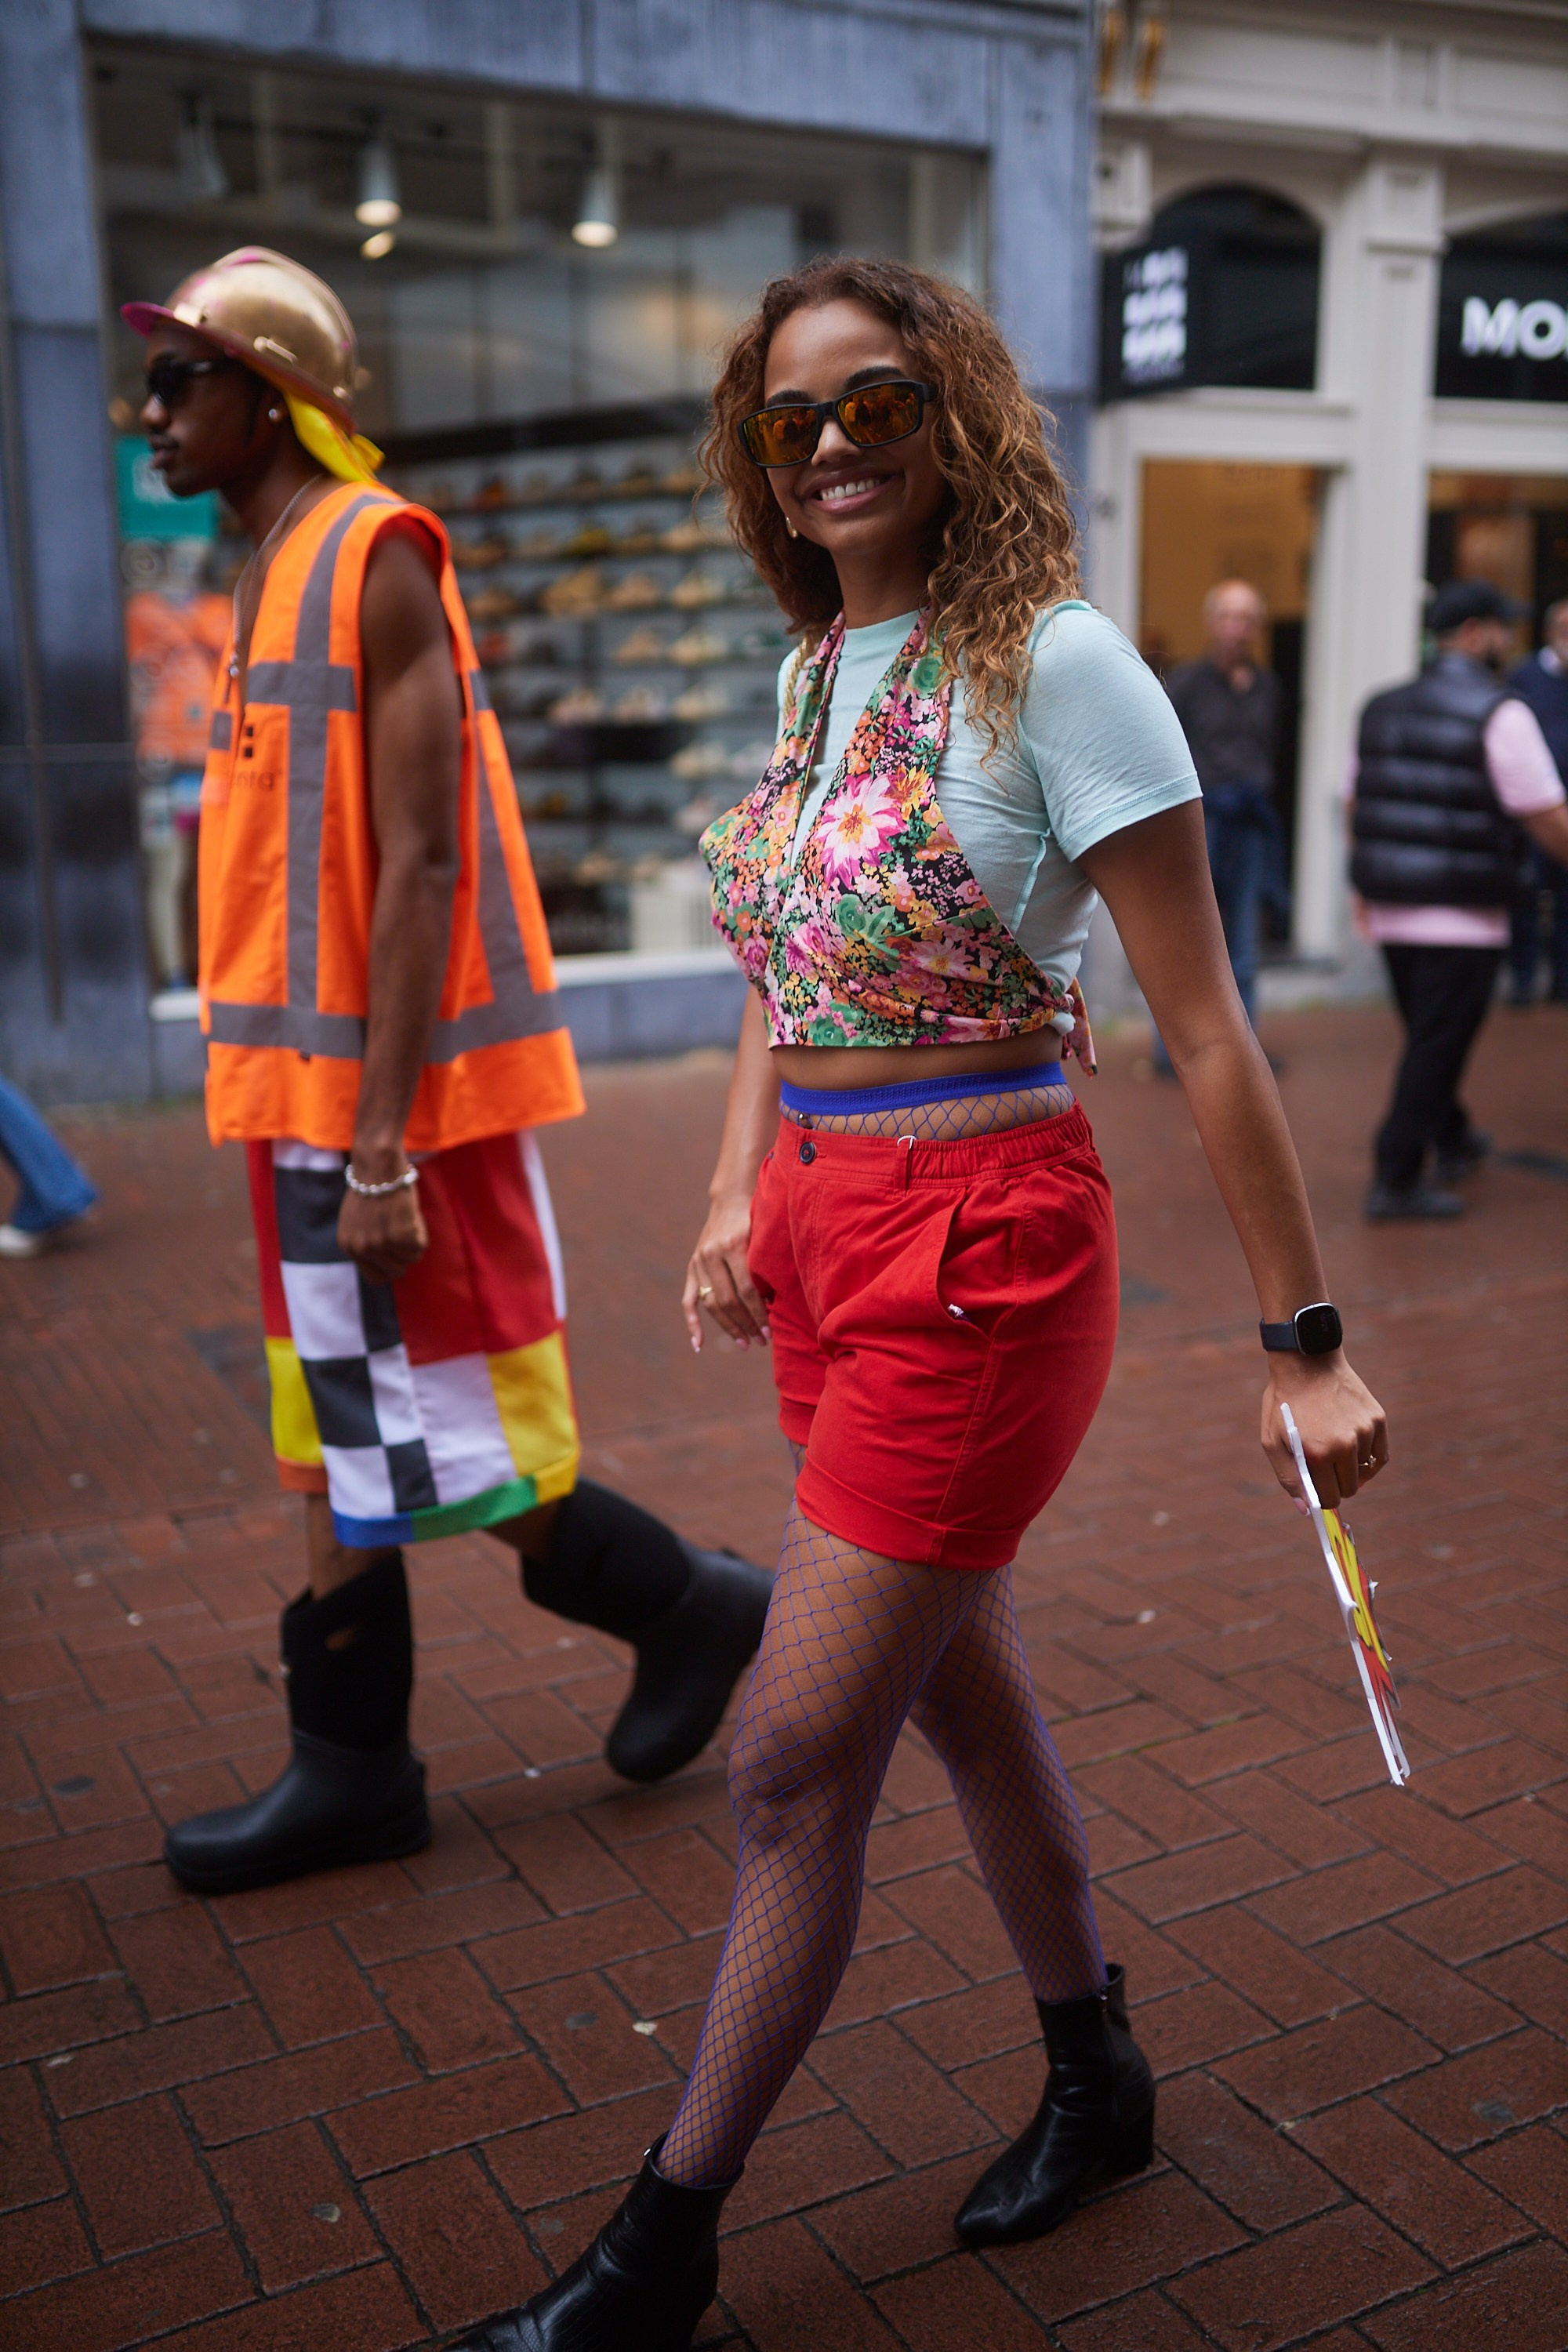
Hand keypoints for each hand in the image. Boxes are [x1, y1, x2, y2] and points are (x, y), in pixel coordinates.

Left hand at [337, 1168, 428, 1283]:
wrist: (378, 1164)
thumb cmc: (372, 1184)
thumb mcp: (358, 1218)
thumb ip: (367, 1239)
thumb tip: (387, 1256)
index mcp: (348, 1245)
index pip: (374, 1277)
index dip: (390, 1267)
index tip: (398, 1254)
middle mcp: (361, 1248)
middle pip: (396, 1272)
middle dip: (405, 1254)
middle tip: (406, 1231)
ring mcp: (379, 1244)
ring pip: (410, 1259)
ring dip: (414, 1241)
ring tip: (407, 1218)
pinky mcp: (398, 1236)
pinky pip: (420, 1246)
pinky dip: (421, 1231)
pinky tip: (411, 1214)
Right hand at [683, 1186, 768, 1352]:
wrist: (730, 1200)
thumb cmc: (756, 1220)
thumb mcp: (764, 1237)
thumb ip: (766, 1266)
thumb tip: (775, 1305)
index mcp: (733, 1245)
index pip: (747, 1290)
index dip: (758, 1314)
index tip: (770, 1332)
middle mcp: (712, 1254)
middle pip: (728, 1300)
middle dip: (746, 1324)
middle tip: (761, 1341)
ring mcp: (698, 1261)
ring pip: (711, 1304)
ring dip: (728, 1327)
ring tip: (744, 1344)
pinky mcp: (692, 1267)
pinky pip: (688, 1300)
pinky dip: (692, 1323)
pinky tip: (698, 1344)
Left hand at [1262, 1352, 1387, 1512]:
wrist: (1307, 1362)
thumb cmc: (1285, 1403)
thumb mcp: (1272, 1440)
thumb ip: (1288, 1478)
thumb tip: (1305, 1509)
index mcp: (1317, 1454)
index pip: (1330, 1498)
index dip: (1322, 1498)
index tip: (1317, 1489)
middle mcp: (1345, 1445)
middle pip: (1351, 1489)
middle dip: (1337, 1486)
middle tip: (1324, 1470)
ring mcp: (1365, 1431)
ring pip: (1365, 1471)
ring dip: (1351, 1467)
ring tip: (1333, 1448)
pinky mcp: (1377, 1419)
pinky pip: (1380, 1454)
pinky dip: (1368, 1457)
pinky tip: (1353, 1448)